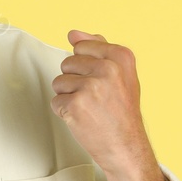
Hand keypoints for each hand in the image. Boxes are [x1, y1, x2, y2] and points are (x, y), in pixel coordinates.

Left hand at [51, 30, 152, 173]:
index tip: (101, 81)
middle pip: (67, 63)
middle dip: (75, 81)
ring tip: (89, 108)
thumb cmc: (122, 111)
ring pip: (59, 81)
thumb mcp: (121, 74)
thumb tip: (73, 34)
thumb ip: (98, 49)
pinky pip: (56, 101)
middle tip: (95, 98)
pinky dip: (65, 112)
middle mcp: (107, 69)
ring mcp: (90, 87)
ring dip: (69, 96)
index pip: (82, 46)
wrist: (126, 146)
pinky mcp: (75, 105)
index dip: (86, 66)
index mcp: (121, 57)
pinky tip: (83, 118)